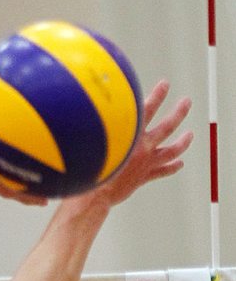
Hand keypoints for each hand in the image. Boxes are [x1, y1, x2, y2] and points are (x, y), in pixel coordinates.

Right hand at [95, 79, 192, 206]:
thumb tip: (97, 109)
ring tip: (189, 135)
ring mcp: (146, 163)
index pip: (148, 108)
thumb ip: (102, 123)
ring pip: (171, 150)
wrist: (95, 195)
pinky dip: (172, 167)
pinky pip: (162, 171)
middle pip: (167, 126)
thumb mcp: (95, 139)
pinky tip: (179, 164)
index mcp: (132, 135)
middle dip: (178, 112)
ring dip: (182, 142)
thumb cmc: (90, 167)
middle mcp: (143, 147)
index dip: (158, 95)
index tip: (165, 85)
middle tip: (186, 102)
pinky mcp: (143, 177)